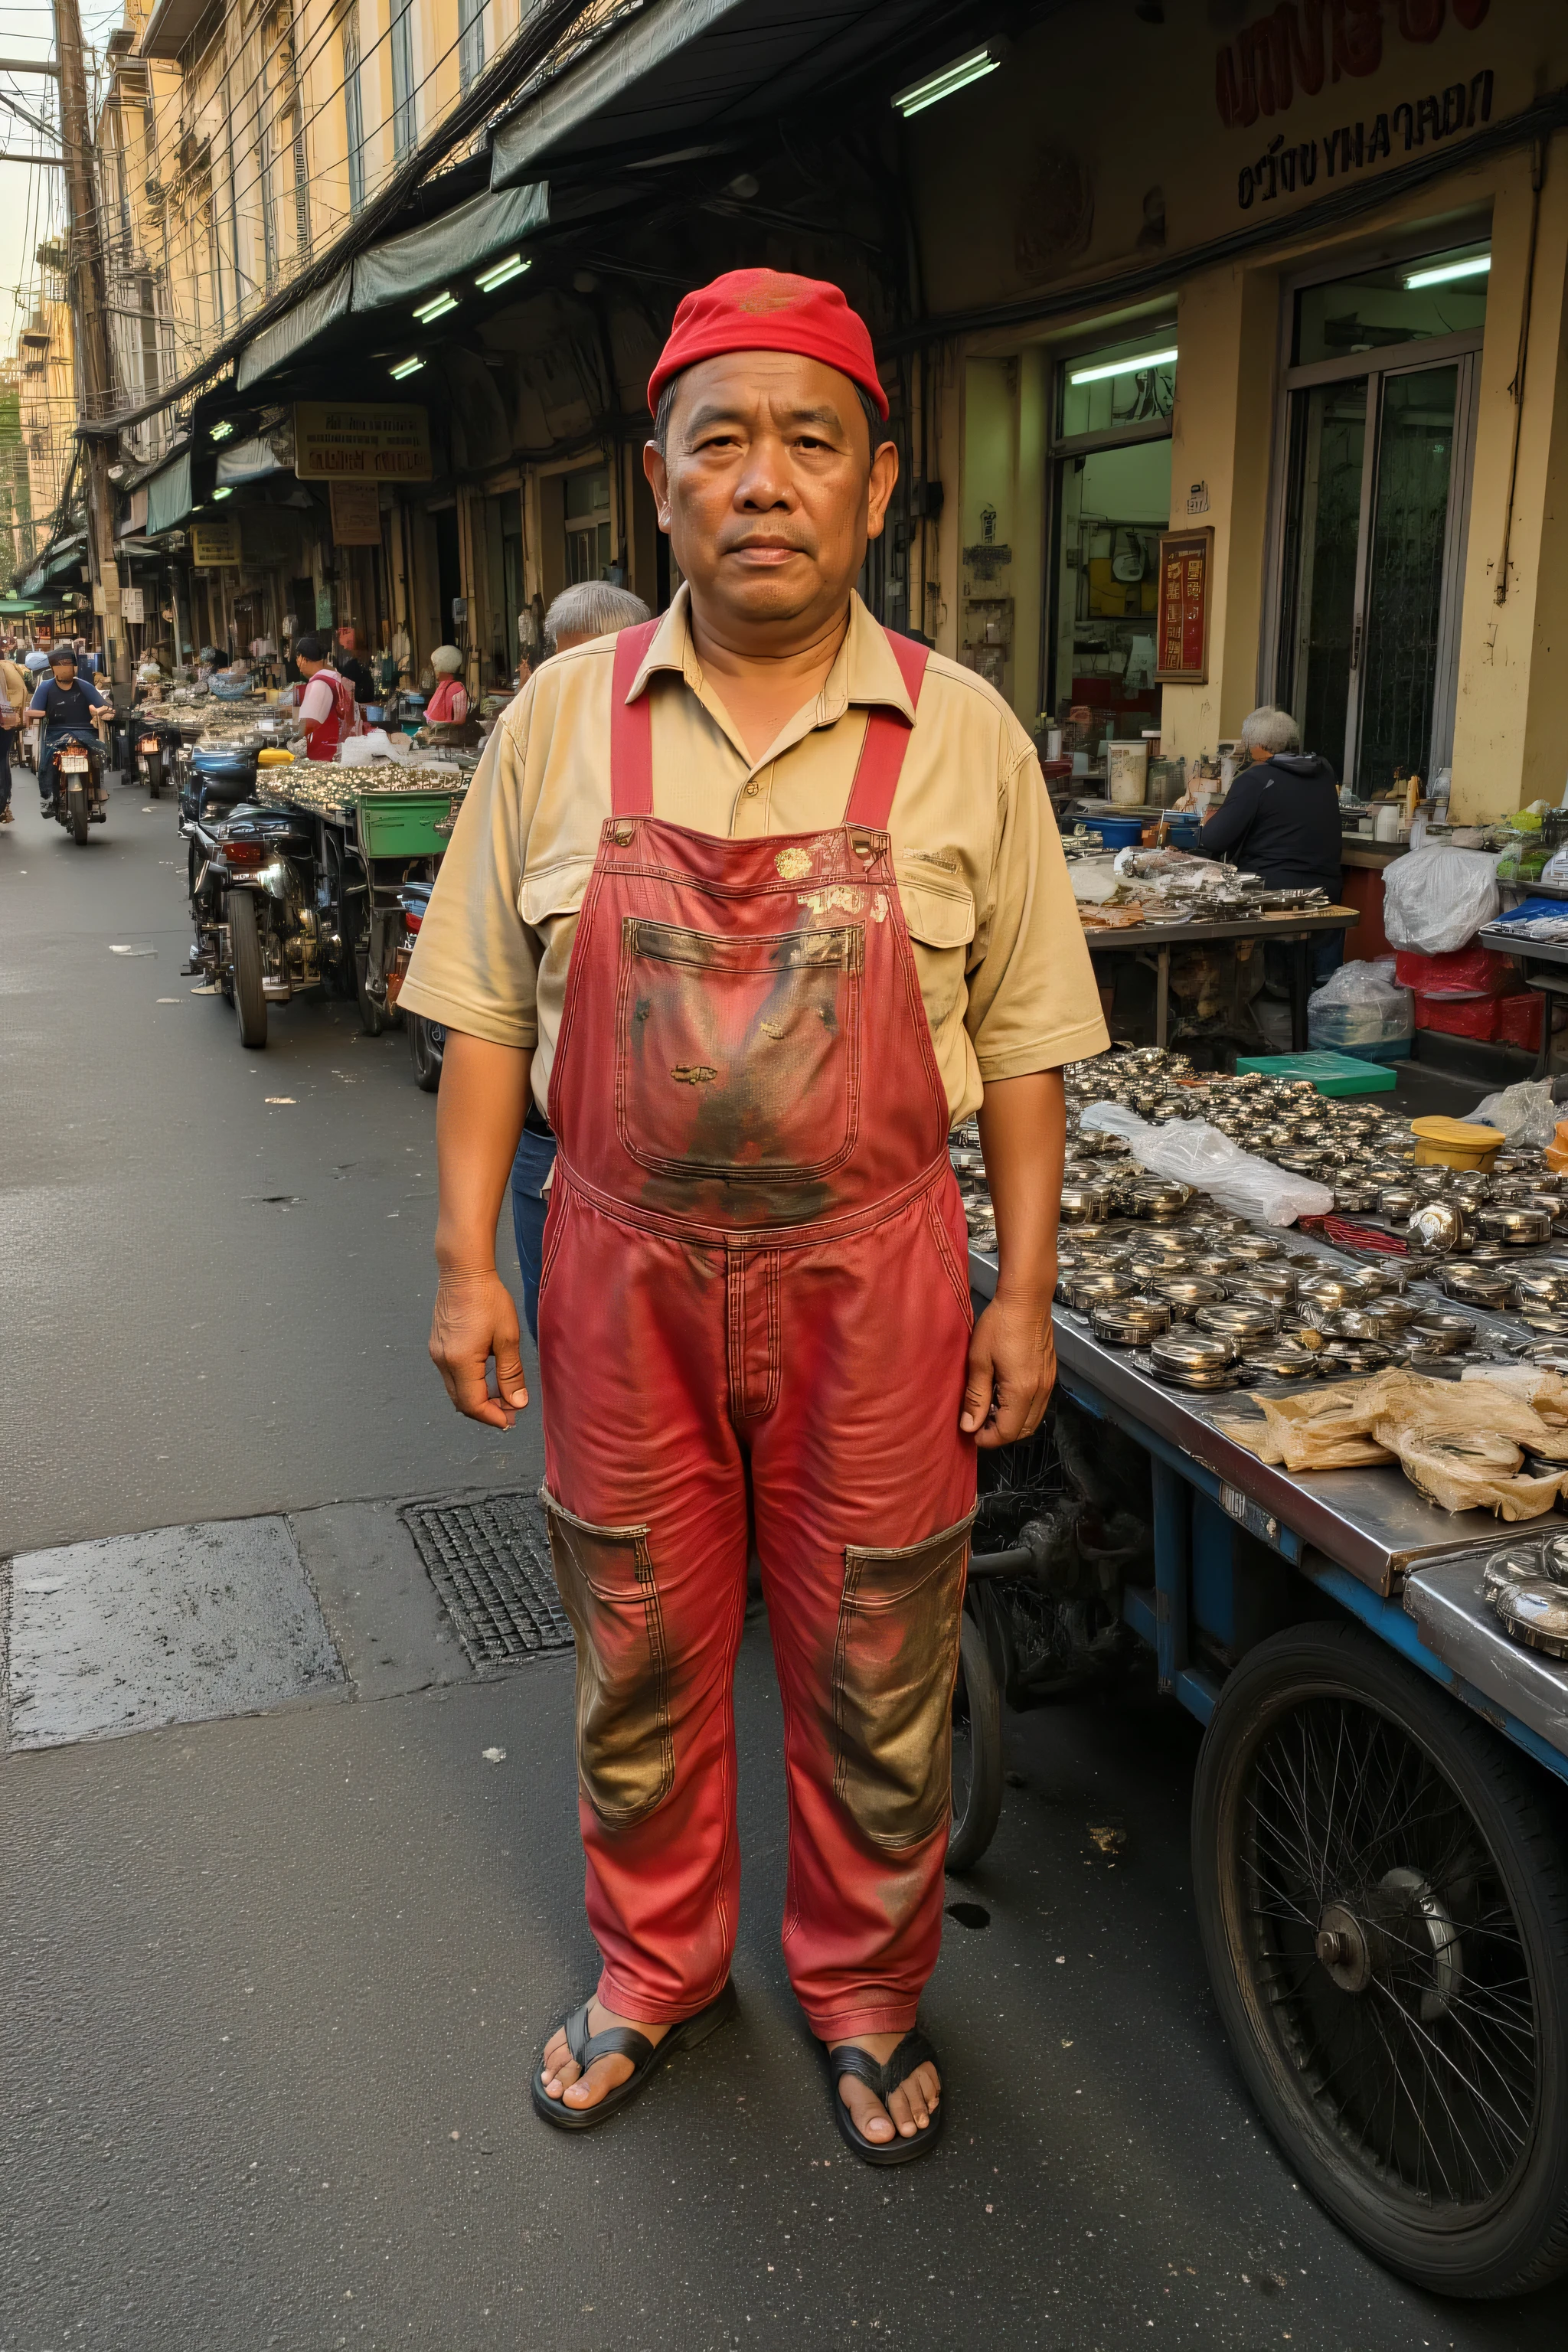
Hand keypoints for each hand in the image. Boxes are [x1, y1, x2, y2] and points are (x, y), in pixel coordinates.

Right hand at [429, 1268, 528, 1427]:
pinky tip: (485, 1379)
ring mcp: (437, 1353)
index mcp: (460, 1361)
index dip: (492, 1417)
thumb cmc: (487, 1298)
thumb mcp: (508, 1338)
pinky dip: (467, 1384)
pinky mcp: (437, 1346)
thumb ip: (511, 1374)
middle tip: (509, 1413)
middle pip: (461, 1401)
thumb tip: (516, 1403)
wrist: (463, 1271)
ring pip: (455, 1390)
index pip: (473, 1404)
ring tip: (501, 1397)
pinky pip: (451, 1376)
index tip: (510, 1421)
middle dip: (485, 1411)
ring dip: (476, 1398)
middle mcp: (443, 1361)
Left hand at [960, 1290, 1055, 1448]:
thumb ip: (976, 1396)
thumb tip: (969, 1427)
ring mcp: (1049, 1383)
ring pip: (1034, 1418)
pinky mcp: (1050, 1373)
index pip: (1008, 1432)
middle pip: (1024, 1430)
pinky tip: (1005, 1394)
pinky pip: (1039, 1404)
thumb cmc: (999, 1325)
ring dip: (1013, 1422)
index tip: (971, 1431)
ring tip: (990, 1409)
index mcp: (1021, 1391)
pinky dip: (1023, 1409)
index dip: (988, 1438)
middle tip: (979, 1422)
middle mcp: (1040, 1392)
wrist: (1027, 1298)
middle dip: (1001, 1433)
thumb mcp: (979, 1360)